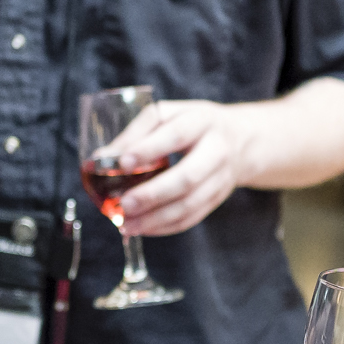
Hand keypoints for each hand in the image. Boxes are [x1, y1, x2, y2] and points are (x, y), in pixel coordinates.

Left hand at [102, 99, 255, 237]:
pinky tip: (143, 229)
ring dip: (156, 219)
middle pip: (187, 178)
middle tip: (125, 204)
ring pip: (190, 205)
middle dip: (153, 194)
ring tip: (127, 224)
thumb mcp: (170, 114)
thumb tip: (103, 157)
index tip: (122, 163)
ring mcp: (220, 179)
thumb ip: (137, 132)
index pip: (176, 135)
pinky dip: (166, 227)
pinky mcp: (218, 199)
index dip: (149, 149)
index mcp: (201, 121)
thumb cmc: (194, 124)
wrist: (240, 140)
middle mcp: (216, 151)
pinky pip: (192, 218)